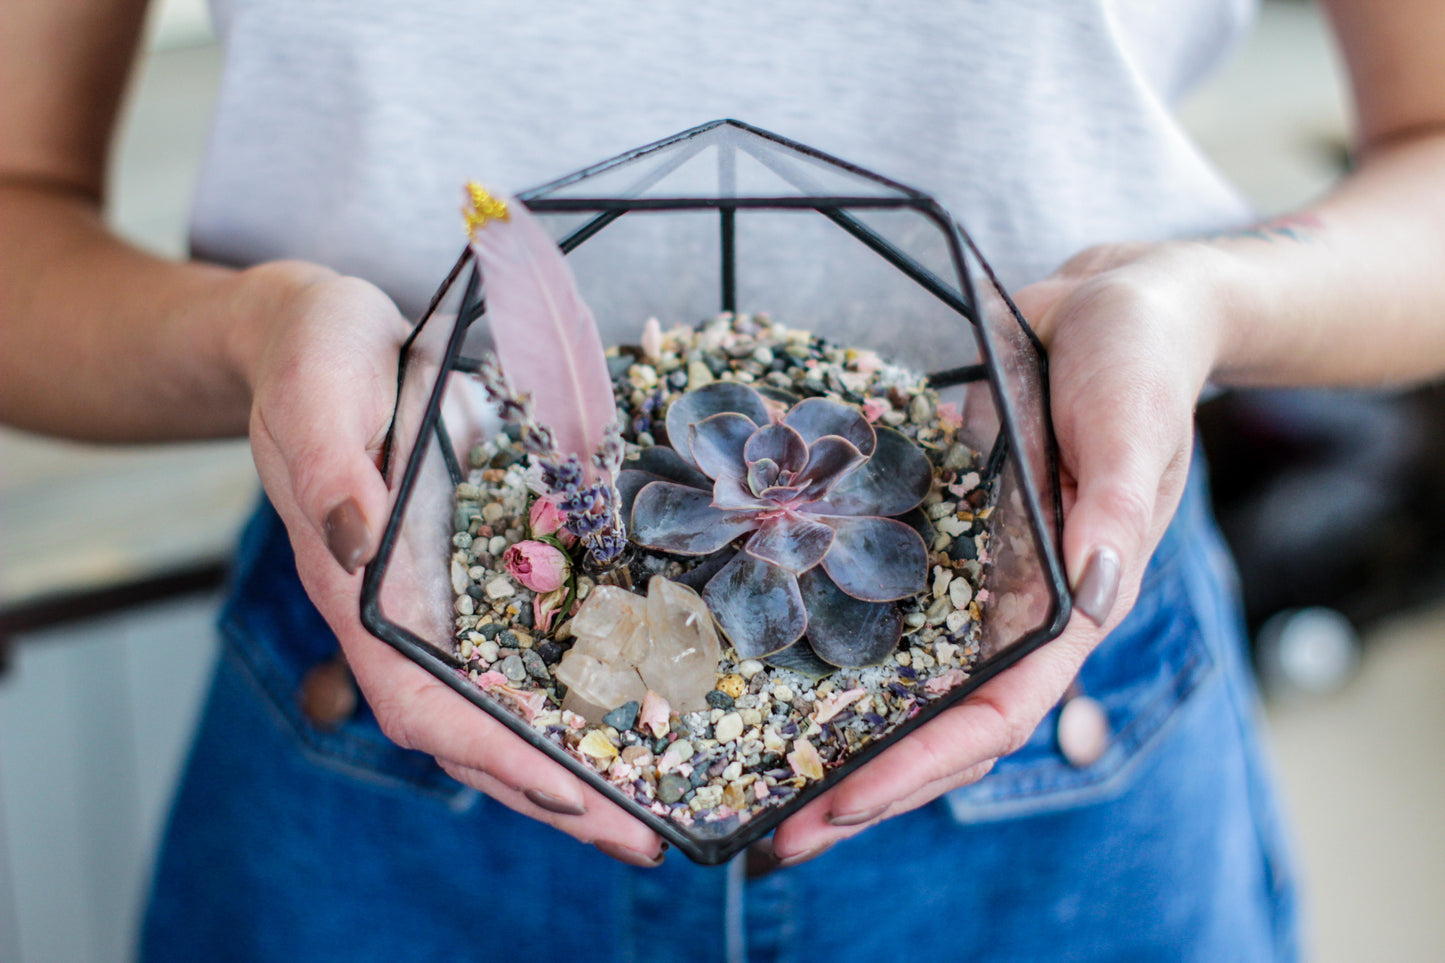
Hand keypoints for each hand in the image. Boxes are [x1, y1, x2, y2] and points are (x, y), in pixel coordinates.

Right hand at [236, 261, 665, 866]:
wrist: (324, 333)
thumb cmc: (313, 358)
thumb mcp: (313, 391)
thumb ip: (326, 467)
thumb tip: (353, 544)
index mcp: (356, 590)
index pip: (421, 703)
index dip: (495, 756)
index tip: (573, 796)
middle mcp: (400, 612)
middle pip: (471, 730)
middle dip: (553, 789)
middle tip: (644, 835)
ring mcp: (439, 595)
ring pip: (500, 702)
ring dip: (570, 755)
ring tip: (652, 797)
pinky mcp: (474, 566)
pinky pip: (523, 644)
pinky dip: (571, 688)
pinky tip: (631, 703)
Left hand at [768, 241, 1225, 864]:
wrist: (1114, 308)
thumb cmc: (1140, 365)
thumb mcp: (1131, 428)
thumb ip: (1115, 511)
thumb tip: (1091, 592)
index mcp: (1072, 605)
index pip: (997, 714)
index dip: (922, 763)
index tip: (845, 800)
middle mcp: (1018, 607)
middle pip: (940, 722)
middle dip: (867, 780)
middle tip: (777, 830)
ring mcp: (976, 576)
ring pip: (907, 680)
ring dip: (843, 732)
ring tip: (763, 776)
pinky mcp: (940, 534)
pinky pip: (884, 603)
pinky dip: (837, 644)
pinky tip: (770, 665)